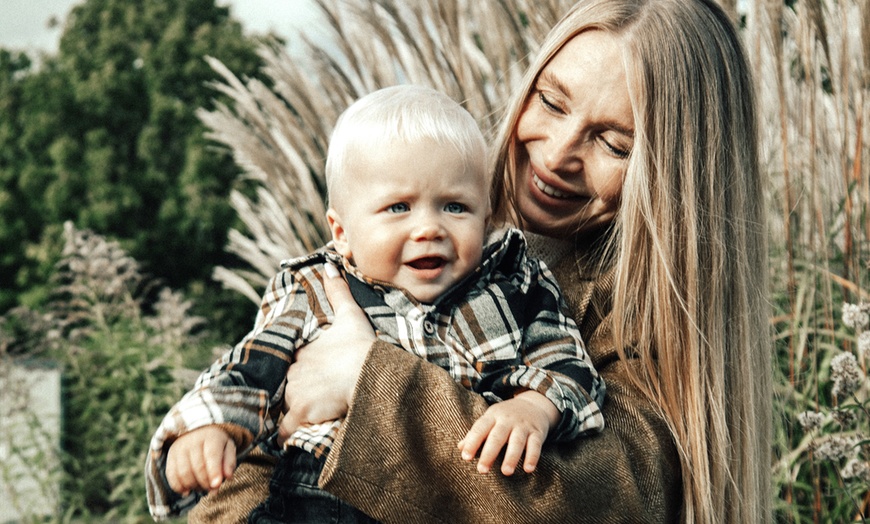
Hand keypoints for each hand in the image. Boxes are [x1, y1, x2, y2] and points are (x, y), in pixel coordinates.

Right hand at [166, 426, 235, 495]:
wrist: (198, 431)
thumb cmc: (217, 444)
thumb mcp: (228, 448)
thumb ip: (229, 462)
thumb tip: (228, 476)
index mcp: (211, 437)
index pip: (212, 455)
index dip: (214, 471)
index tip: (217, 485)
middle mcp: (193, 441)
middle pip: (197, 467)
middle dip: (206, 483)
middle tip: (213, 490)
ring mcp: (179, 448)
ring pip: (183, 473)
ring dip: (194, 486)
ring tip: (202, 488)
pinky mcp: (170, 456)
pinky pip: (171, 475)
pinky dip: (179, 487)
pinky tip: (187, 491)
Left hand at [278, 263, 375, 444]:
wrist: (371, 371)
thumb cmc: (362, 346)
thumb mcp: (350, 315)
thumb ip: (338, 291)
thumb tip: (329, 265)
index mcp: (301, 353)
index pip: (291, 368)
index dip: (300, 376)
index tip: (311, 383)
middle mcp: (292, 372)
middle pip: (286, 390)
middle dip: (294, 398)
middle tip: (310, 405)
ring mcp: (295, 393)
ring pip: (284, 411)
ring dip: (292, 417)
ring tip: (306, 422)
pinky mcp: (301, 413)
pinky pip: (287, 431)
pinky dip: (290, 435)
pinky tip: (297, 437)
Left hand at [457, 390, 558, 475]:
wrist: (533, 404)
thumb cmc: (505, 418)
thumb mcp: (490, 420)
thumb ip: (477, 434)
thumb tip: (460, 448)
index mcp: (492, 416)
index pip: (480, 428)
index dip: (472, 442)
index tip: (466, 457)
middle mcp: (508, 420)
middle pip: (497, 436)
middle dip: (489, 453)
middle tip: (482, 470)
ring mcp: (523, 426)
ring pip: (517, 441)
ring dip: (511, 457)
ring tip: (505, 472)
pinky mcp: (537, 432)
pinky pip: (535, 445)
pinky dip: (532, 457)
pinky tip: (528, 469)